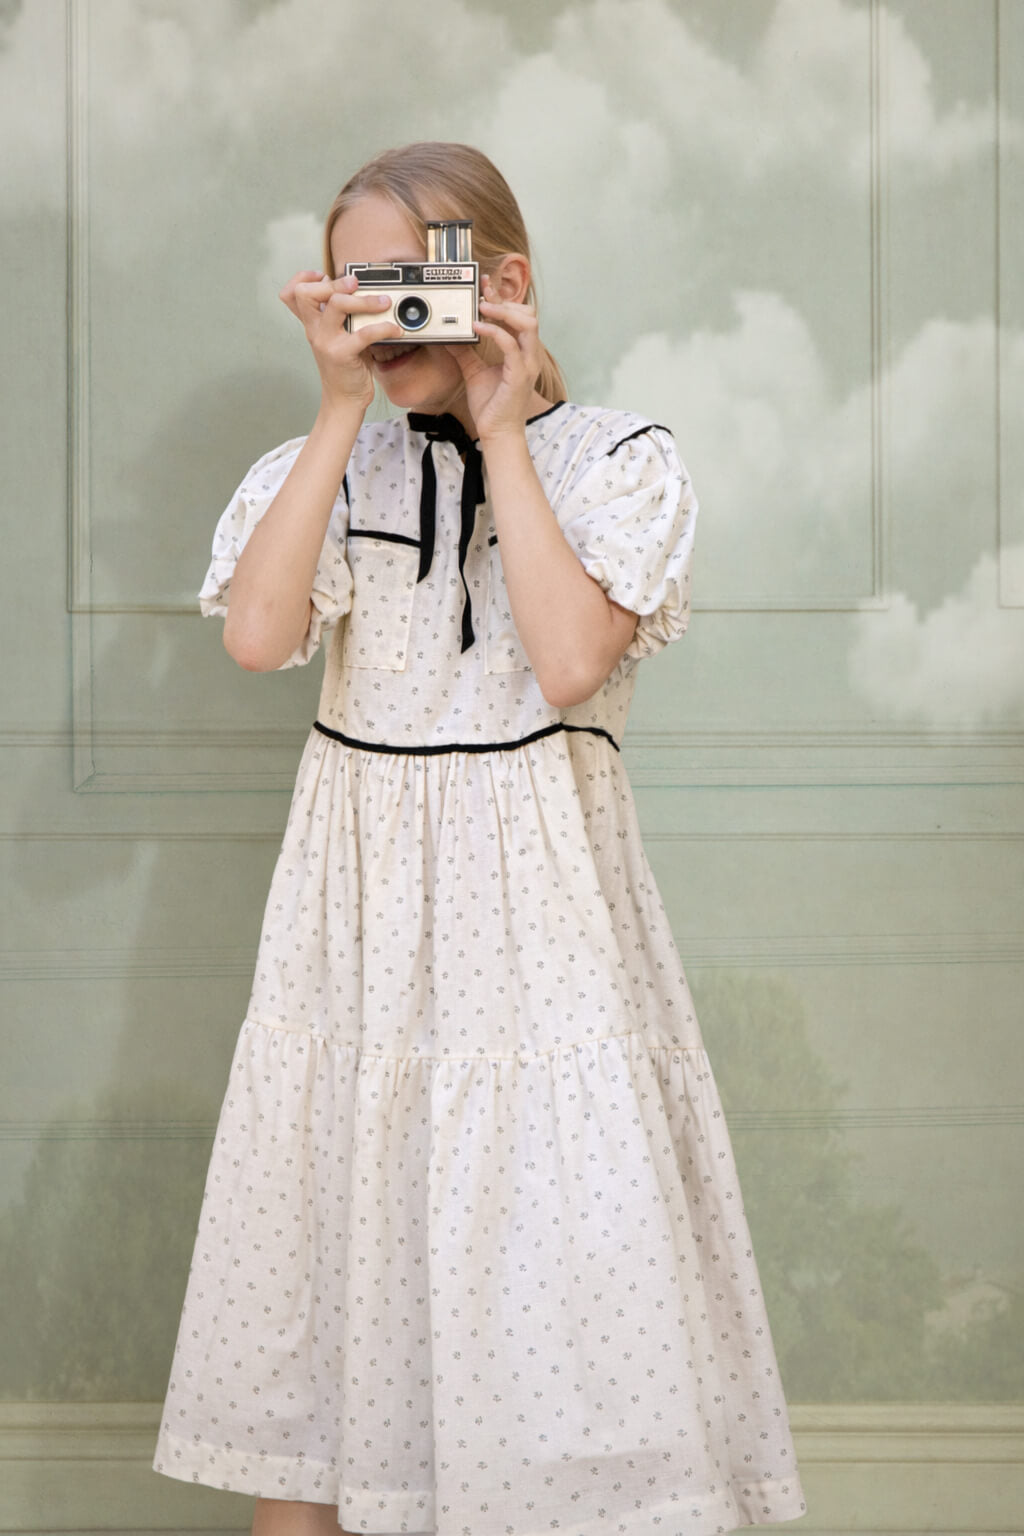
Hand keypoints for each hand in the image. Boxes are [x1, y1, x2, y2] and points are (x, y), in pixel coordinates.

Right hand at [279, 269, 401, 413]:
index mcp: (312, 325)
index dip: (302, 278)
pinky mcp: (343, 355)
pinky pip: (364, 333)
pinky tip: (395, 330)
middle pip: (307, 294)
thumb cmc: (345, 367)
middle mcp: (315, 331)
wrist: (344, 400)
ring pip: (337, 305)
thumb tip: (360, 292)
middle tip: (355, 283)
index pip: (292, 294)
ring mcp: (326, 342)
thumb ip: (342, 317)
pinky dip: (384, 328)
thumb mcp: (337, 338)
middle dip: (333, 282)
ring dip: (364, 300)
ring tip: (383, 302)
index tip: (322, 276)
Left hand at [446, 275, 541, 442]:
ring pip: (527, 323)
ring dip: (503, 311)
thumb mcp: (473, 372)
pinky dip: (494, 331)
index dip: (503, 299)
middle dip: (505, 300)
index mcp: (521, 352)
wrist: (496, 432)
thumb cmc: (491, 406)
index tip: (485, 287)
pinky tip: (477, 327)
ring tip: (482, 307)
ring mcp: (527, 364)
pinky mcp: (520, 375)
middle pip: (528, 314)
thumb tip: (450, 337)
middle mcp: (528, 355)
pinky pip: (510, 345)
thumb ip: (465, 353)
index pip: (518, 316)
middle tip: (483, 294)